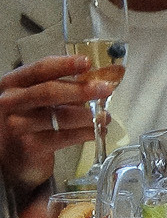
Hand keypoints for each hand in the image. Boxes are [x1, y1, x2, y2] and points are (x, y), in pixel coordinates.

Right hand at [1, 55, 105, 191]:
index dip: (64, 65)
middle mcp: (11, 102)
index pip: (39, 69)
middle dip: (81, 90)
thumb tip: (97, 80)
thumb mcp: (35, 100)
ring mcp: (18, 125)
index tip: (87, 62)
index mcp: (12, 84)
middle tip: (106, 89)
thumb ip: (60, 89)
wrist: (9, 155)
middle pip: (49, 92)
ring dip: (89, 116)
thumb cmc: (26, 121)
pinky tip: (98, 131)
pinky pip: (65, 137)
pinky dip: (86, 133)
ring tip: (106, 116)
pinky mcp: (30, 146)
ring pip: (61, 117)